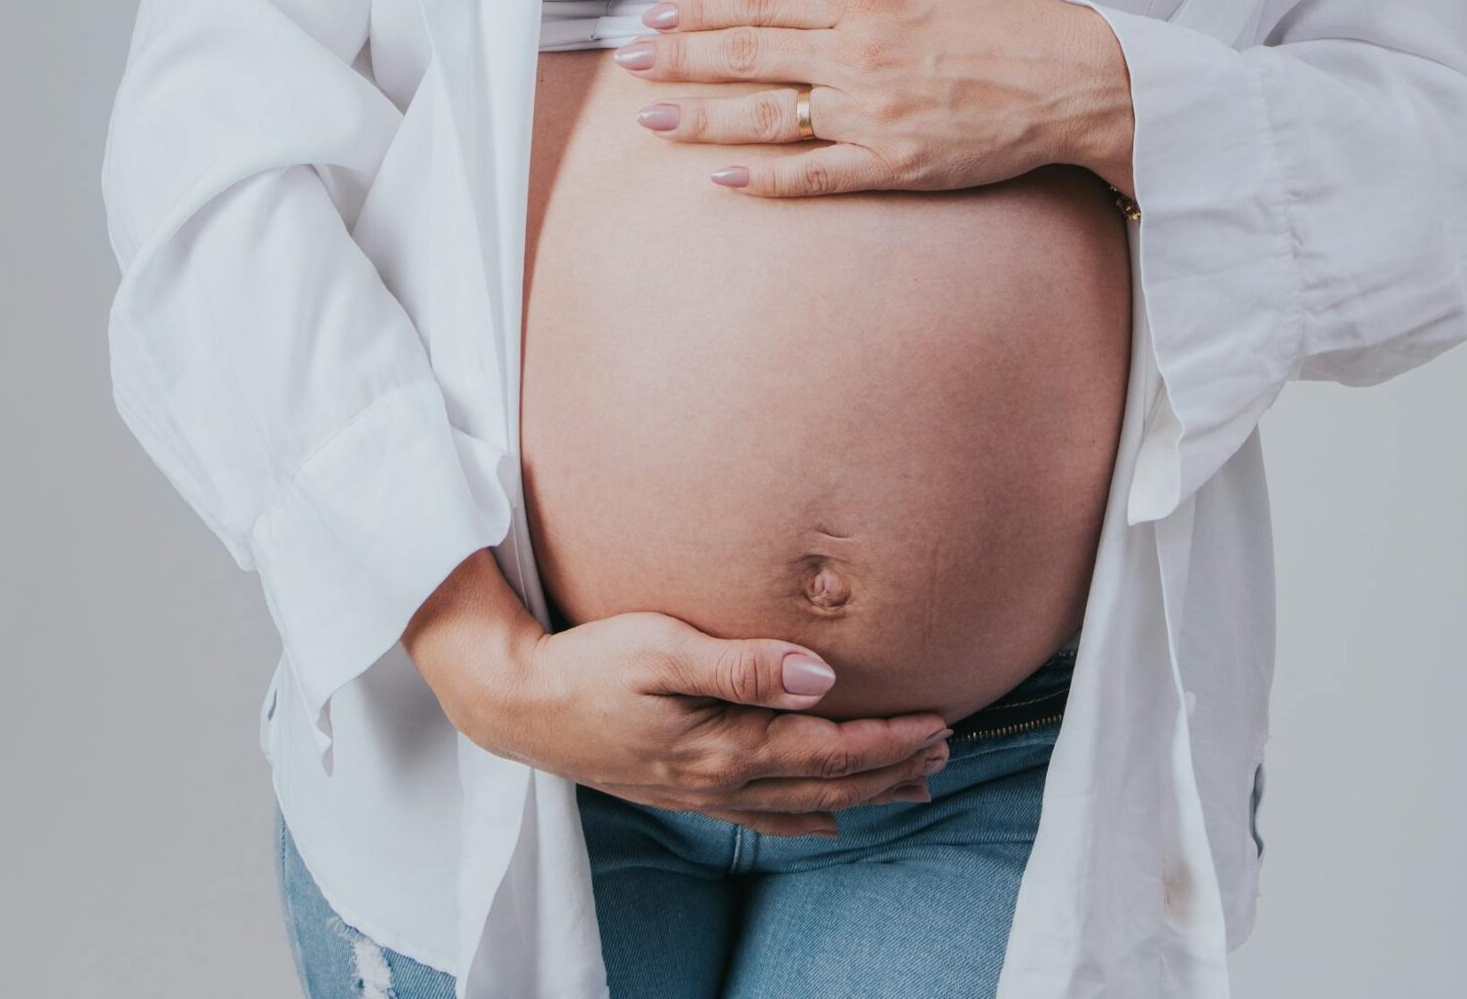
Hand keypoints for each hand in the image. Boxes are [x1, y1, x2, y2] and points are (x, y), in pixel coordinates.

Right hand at [460, 610, 956, 837]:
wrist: (518, 705)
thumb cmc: (588, 660)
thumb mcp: (662, 645)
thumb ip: (743, 664)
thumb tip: (820, 676)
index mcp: (725, 745)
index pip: (829, 748)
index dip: (889, 737)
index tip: (939, 718)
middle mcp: (721, 780)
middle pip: (828, 782)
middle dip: (891, 765)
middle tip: (948, 746)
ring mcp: (701, 793)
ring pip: (804, 803)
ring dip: (863, 792)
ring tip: (915, 781)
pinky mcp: (681, 790)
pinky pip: (761, 818)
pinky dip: (806, 819)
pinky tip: (828, 821)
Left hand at [614, 0, 1135, 201]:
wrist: (1071, 81)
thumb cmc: (1006, 16)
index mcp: (863, 4)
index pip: (762, 2)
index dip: (701, 9)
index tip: (656, 16)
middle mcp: (857, 59)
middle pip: (750, 56)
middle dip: (681, 59)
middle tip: (628, 63)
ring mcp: (871, 118)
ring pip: (768, 118)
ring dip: (703, 118)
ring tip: (652, 119)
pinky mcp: (892, 166)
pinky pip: (816, 176)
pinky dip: (767, 179)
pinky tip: (723, 178)